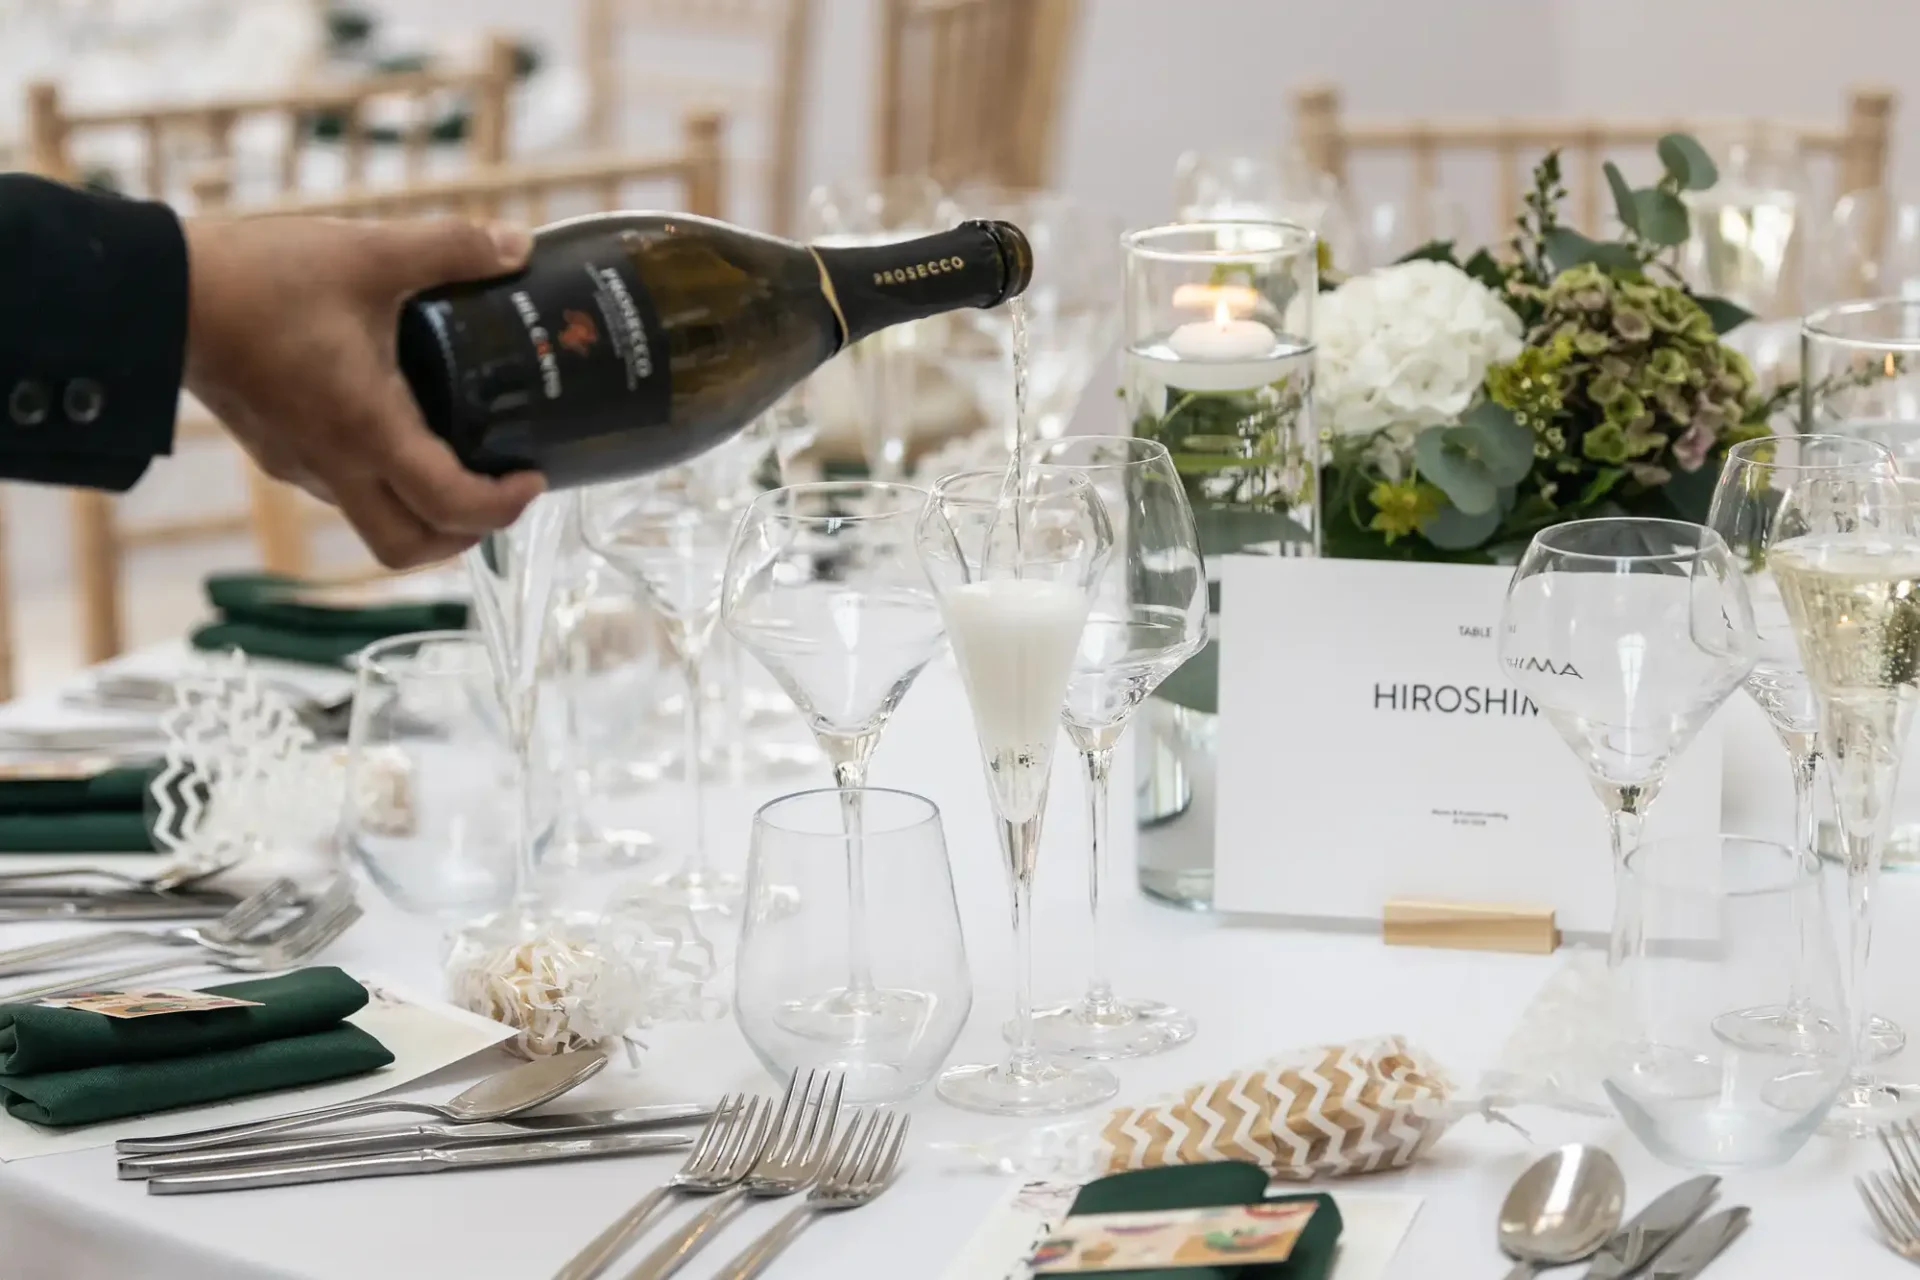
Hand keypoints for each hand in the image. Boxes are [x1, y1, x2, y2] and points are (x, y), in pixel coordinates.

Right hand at [182, 215, 545, 567]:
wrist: (158, 291)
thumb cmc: (261, 278)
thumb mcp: (369, 253)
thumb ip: (451, 248)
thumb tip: (519, 245)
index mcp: (366, 430)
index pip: (449, 506)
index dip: (503, 507)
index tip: (533, 478)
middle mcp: (331, 465)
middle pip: (407, 547)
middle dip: (464, 535)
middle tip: (500, 492)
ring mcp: (298, 464)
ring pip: (372, 522)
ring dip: (422, 509)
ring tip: (461, 457)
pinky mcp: (276, 450)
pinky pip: (340, 490)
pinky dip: (382, 482)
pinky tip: (400, 428)